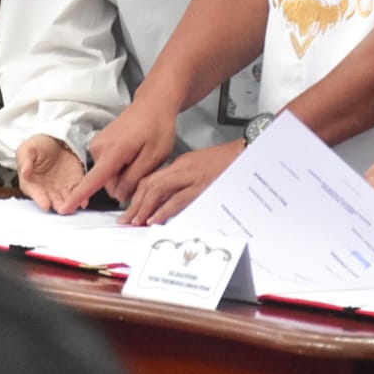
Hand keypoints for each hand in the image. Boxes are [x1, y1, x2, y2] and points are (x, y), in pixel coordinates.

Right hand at [16, 135, 85, 212]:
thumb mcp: (27, 149)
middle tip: (62, 209)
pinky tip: (84, 201)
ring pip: (66, 199)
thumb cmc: (37, 146)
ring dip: (70, 204)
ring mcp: (61, 187)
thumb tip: (24, 171)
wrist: (54, 139)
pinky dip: (82, 197)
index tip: (46, 204)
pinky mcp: (75, 182)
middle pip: (53, 200)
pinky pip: (79, 191)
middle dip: (58, 206)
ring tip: (74, 207)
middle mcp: (47, 189)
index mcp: (32, 183)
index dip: (41, 199)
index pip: (36, 193)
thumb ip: (25, 161)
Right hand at [63, 96, 179, 210]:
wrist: (153, 105)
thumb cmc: (157, 128)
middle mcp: (99, 149)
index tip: (64, 208)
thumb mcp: (154, 157)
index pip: (92, 181)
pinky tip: (133, 155)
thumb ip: (134, 179)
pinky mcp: (100, 145)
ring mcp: (98, 145)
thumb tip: (119, 196)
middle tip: (144, 166)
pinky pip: (108, 166)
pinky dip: (121, 166)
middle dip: (125, 182)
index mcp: (112, 152)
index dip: (78, 197)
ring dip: (124, 174)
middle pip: (107, 183)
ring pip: (108, 176)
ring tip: (140, 157)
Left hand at [120, 141, 243, 225]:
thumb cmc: (227, 163)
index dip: (137, 195)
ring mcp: (192, 176)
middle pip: (150, 184)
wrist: (247, 153)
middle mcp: (182, 168)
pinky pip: (178, 199)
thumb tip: (168, 201)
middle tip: (126, 219)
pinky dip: (163, 210)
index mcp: (181, 164)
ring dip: (144, 207)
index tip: (130, 209)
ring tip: (135, 221)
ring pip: (159, 190)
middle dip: (135, 203)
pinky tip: (154, 219)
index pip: (151, 179)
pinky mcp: (202, 186)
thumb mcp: (199, 168)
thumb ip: (184, 182)